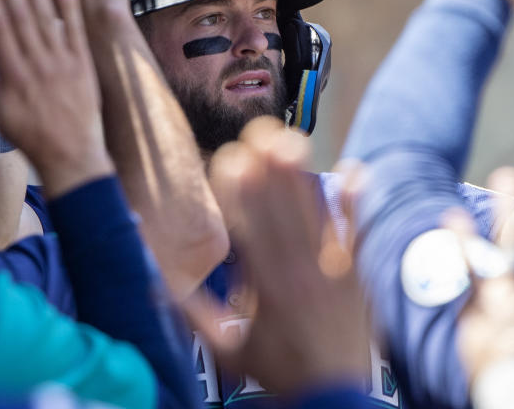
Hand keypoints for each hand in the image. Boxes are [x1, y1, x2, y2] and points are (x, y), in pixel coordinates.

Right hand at [0, 0, 112, 197]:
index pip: (0, 28)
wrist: (71, 155)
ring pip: (47, 19)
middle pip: (21, 17)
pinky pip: (76, 32)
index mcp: (13, 75)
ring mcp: (62, 63)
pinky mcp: (83, 65)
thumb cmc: (30, 137)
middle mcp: (37, 64)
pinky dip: (71, 9)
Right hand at [184, 118, 369, 394]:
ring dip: (304, 176)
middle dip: (269, 170)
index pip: (249, 229)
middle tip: (259, 132)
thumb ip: (191, 312)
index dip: (239, 192)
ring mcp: (332, 272)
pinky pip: (359, 233)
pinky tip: (355, 169)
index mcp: (266, 289)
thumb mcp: (225, 347)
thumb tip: (154, 283)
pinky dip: (357, 203)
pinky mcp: (358, 277)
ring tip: (293, 139)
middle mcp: (300, 274)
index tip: (229, 158)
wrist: (332, 400)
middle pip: (282, 212)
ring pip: (315, 215)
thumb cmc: (276, 371)